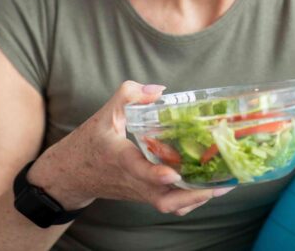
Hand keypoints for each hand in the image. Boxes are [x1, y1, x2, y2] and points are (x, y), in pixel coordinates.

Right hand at [29, 81, 234, 216]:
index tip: (172, 173)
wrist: (71, 175)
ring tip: (223, 186)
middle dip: (192, 195)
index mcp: (118, 158)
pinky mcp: (144, 196)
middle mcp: (131, 180)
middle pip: (162, 199)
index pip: (137, 170)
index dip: (155, 174)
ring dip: (196, 199)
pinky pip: (169, 204)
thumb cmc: (89, 142)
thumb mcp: (104, 113)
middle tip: (220, 184)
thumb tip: (159, 89)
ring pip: (169, 205)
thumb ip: (128, 95)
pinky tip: (208, 187)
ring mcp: (139, 192)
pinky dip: (189, 200)